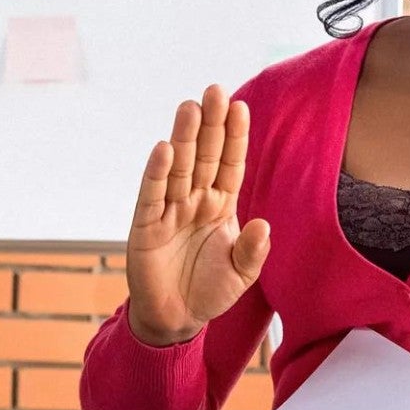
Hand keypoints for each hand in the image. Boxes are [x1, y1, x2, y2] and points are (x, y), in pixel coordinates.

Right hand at [124, 85, 269, 346]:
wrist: (176, 319)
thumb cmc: (210, 291)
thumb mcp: (242, 275)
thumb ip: (253, 251)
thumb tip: (262, 225)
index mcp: (221, 205)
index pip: (230, 164)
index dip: (235, 136)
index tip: (241, 106)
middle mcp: (196, 200)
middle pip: (205, 155)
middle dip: (210, 124)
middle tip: (214, 90)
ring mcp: (170, 210)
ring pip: (179, 167)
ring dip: (185, 137)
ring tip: (190, 107)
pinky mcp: (146, 226)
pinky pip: (153, 195)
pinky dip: (158, 172)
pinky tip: (164, 149)